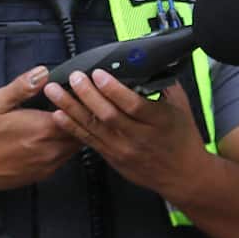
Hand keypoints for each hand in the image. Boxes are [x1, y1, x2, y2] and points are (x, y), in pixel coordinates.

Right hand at [0, 66, 83, 195]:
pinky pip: (64, 158)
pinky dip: (65, 146)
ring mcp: (47, 165)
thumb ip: (23, 87)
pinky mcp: (41, 174)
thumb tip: (42, 72)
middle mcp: (50, 149)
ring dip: (74, 132)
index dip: (81, 101)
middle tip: (79, 103)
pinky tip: (55, 136)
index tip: (81, 92)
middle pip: (81, 131)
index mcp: (43, 129)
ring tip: (69, 117)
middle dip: (82, 116)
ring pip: (75, 146)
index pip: (78, 114)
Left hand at [43, 70, 211, 198]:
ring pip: (93, 127)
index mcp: (158, 121)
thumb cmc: (183, 138)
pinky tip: (58, 115)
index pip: (132, 104)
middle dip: (87, 94)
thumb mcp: (180, 106)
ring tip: (55, 92)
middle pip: (108, 115)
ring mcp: (123, 150)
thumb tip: (147, 62)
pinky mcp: (113, 158)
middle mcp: (139, 137)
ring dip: (71, 108)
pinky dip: (72, 127)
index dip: (113, 89)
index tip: (99, 73)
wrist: (182, 175)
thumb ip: (163, 84)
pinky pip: (88, 141)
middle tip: (74, 77)